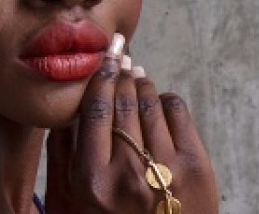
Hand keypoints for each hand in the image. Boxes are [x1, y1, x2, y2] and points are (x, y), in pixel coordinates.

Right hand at [45, 45, 217, 213]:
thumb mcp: (69, 206)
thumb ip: (62, 161)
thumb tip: (66, 114)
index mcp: (93, 181)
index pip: (95, 110)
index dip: (100, 78)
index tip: (102, 60)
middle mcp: (129, 171)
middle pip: (124, 102)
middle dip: (121, 74)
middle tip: (120, 58)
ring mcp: (166, 167)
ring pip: (151, 101)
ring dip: (143, 84)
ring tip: (137, 77)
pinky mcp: (196, 166)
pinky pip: (178, 112)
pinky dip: (166, 100)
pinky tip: (159, 102)